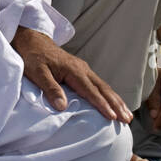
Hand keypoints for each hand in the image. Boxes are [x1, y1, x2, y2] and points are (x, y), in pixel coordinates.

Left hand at [12, 27, 132, 122]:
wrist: (32, 41)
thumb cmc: (33, 57)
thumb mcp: (37, 73)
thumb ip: (50, 88)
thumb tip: (62, 107)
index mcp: (73, 70)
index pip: (91, 90)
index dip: (102, 105)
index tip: (112, 117)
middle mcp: (83, 69)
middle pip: (103, 89)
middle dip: (116, 104)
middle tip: (127, 119)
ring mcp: (84, 69)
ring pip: (104, 87)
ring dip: (116, 101)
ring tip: (127, 115)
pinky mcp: (82, 71)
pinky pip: (99, 85)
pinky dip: (109, 96)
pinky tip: (114, 103)